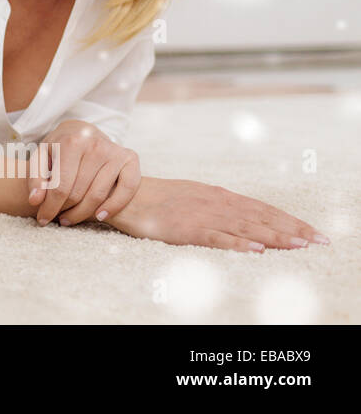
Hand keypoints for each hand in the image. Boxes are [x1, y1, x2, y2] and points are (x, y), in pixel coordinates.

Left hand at [29, 120, 139, 225]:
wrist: (82, 130)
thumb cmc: (59, 148)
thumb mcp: (41, 156)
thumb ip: (36, 177)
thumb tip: (35, 201)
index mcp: (71, 142)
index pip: (60, 186)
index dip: (50, 207)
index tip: (42, 219)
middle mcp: (95, 146)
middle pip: (78, 193)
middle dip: (64, 210)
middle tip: (57, 218)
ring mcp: (115, 152)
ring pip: (98, 196)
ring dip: (82, 214)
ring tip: (69, 219)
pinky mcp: (130, 159)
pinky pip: (127, 189)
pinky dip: (114, 206)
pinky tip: (100, 216)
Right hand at [108, 176, 329, 251]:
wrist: (123, 193)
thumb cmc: (157, 198)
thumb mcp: (194, 196)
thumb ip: (219, 206)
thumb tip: (245, 219)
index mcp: (218, 195)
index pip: (262, 209)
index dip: (289, 220)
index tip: (313, 232)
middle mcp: (216, 202)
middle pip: (261, 217)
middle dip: (293, 229)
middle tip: (319, 241)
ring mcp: (202, 215)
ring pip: (246, 228)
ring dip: (275, 237)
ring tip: (299, 246)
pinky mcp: (186, 228)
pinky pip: (216, 238)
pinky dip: (238, 244)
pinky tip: (256, 251)